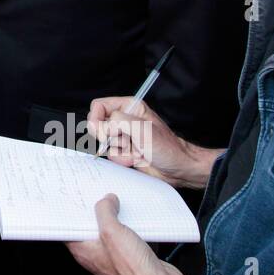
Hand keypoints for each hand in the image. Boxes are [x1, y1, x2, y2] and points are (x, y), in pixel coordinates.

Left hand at [66, 194, 207, 274]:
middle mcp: (97, 255)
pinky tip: (137, 219)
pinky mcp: (131, 256)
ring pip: (111, 231)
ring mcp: (115, 256)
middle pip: (91, 227)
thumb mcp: (112, 231)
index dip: (71, 213)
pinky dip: (132, 227)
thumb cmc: (133, 270)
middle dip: (96, 211)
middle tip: (99, 196)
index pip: (70, 229)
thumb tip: (105, 201)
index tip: (74, 199)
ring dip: (116, 218)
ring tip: (119, 203)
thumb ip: (105, 211)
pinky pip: (128, 236)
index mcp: (84, 251)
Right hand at [87, 97, 216, 189]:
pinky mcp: (124, 150)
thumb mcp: (141, 129)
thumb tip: (99, 127)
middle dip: (110, 137)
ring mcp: (123, 135)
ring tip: (135, 151)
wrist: (177, 168)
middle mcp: (124, 119)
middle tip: (125, 141)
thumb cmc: (167, 147)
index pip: (99, 106)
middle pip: (98, 124)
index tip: (103, 132)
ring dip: (119, 150)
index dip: (96, 119)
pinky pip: (111, 154)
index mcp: (128, 106)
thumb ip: (117, 122)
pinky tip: (136, 158)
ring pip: (104, 142)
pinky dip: (122, 159)